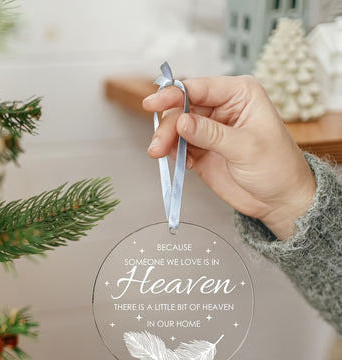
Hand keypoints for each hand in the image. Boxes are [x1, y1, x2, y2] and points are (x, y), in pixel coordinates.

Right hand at [142, 75, 316, 239]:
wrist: (278, 200)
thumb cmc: (277, 167)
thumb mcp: (246, 147)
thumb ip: (211, 133)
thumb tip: (182, 121)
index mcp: (239, 95)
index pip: (199, 88)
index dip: (173, 94)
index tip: (153, 103)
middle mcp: (221, 108)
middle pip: (182, 108)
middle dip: (168, 125)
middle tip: (158, 144)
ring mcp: (209, 130)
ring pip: (176, 128)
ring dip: (165, 140)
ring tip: (158, 154)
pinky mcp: (200, 150)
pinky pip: (177, 146)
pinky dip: (173, 153)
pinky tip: (182, 163)